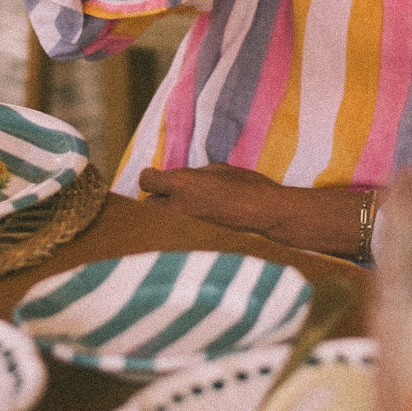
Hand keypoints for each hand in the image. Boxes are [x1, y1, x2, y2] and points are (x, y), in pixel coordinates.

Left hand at [138, 163, 366, 258]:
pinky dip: (177, 229)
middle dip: (157, 199)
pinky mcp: (191, 241)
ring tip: (179, 212)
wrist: (265, 213)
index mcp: (181, 184)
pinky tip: (189, 224)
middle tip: (169, 196)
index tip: (156, 177)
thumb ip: (192, 175)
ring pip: (159, 223)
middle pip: (148, 205)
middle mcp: (176, 208)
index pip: (146, 180)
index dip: (152, 177)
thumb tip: (180, 181)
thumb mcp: (216, 169)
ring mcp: (183, 228)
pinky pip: (175, 234)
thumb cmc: (245, 185)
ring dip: (165, 217)